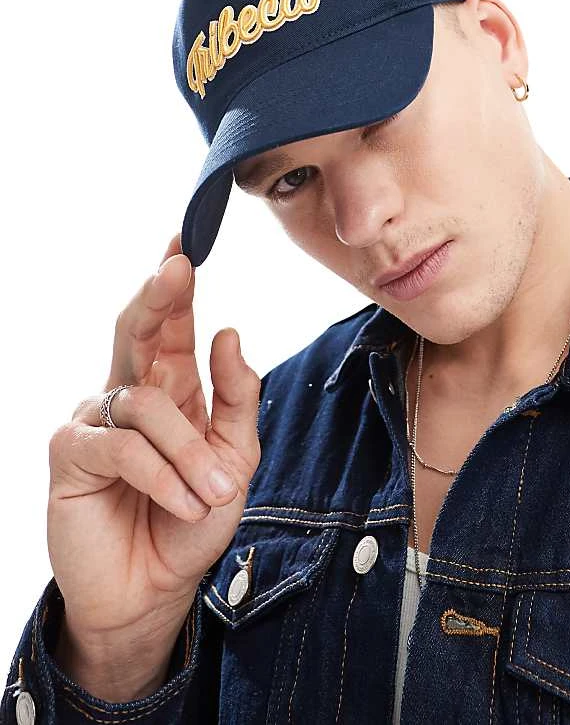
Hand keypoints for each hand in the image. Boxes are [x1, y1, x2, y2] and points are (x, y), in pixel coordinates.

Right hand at [47, 232, 260, 644]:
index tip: (186, 242)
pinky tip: (180, 502)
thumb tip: (229, 334)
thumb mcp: (235, 459)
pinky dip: (160, 475)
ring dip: (188, 452)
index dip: (176, 285)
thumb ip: (236, 399)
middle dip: (158, 296)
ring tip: (211, 494)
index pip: (171, 325)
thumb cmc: (193, 519)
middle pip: (136, 330)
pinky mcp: (70, 454)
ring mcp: (95, 420)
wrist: (155, 589)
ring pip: (147, 404)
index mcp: (172, 387)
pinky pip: (122, 446)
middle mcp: (131, 394)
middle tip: (177, 268)